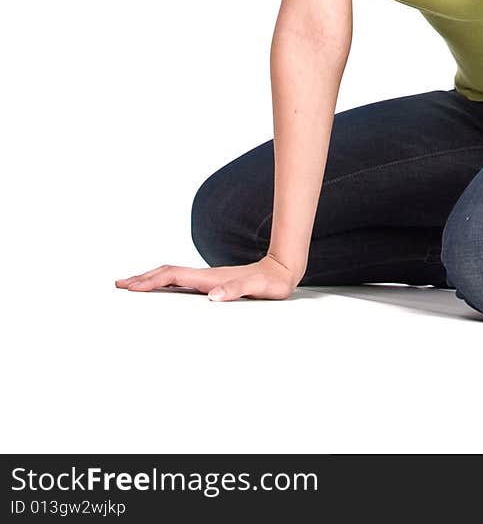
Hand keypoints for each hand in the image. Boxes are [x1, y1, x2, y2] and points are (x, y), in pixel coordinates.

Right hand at [115, 252, 301, 301]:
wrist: (282, 270)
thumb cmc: (269, 283)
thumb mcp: (256, 288)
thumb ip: (236, 290)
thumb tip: (213, 296)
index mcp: (209, 278)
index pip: (173, 277)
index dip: (151, 281)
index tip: (130, 287)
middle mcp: (204, 276)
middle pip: (166, 273)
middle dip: (142, 279)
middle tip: (118, 284)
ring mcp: (207, 278)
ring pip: (172, 276)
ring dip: (150, 279)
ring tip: (131, 284)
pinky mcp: (212, 283)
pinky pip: (181, 281)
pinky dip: (164, 283)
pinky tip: (161, 289)